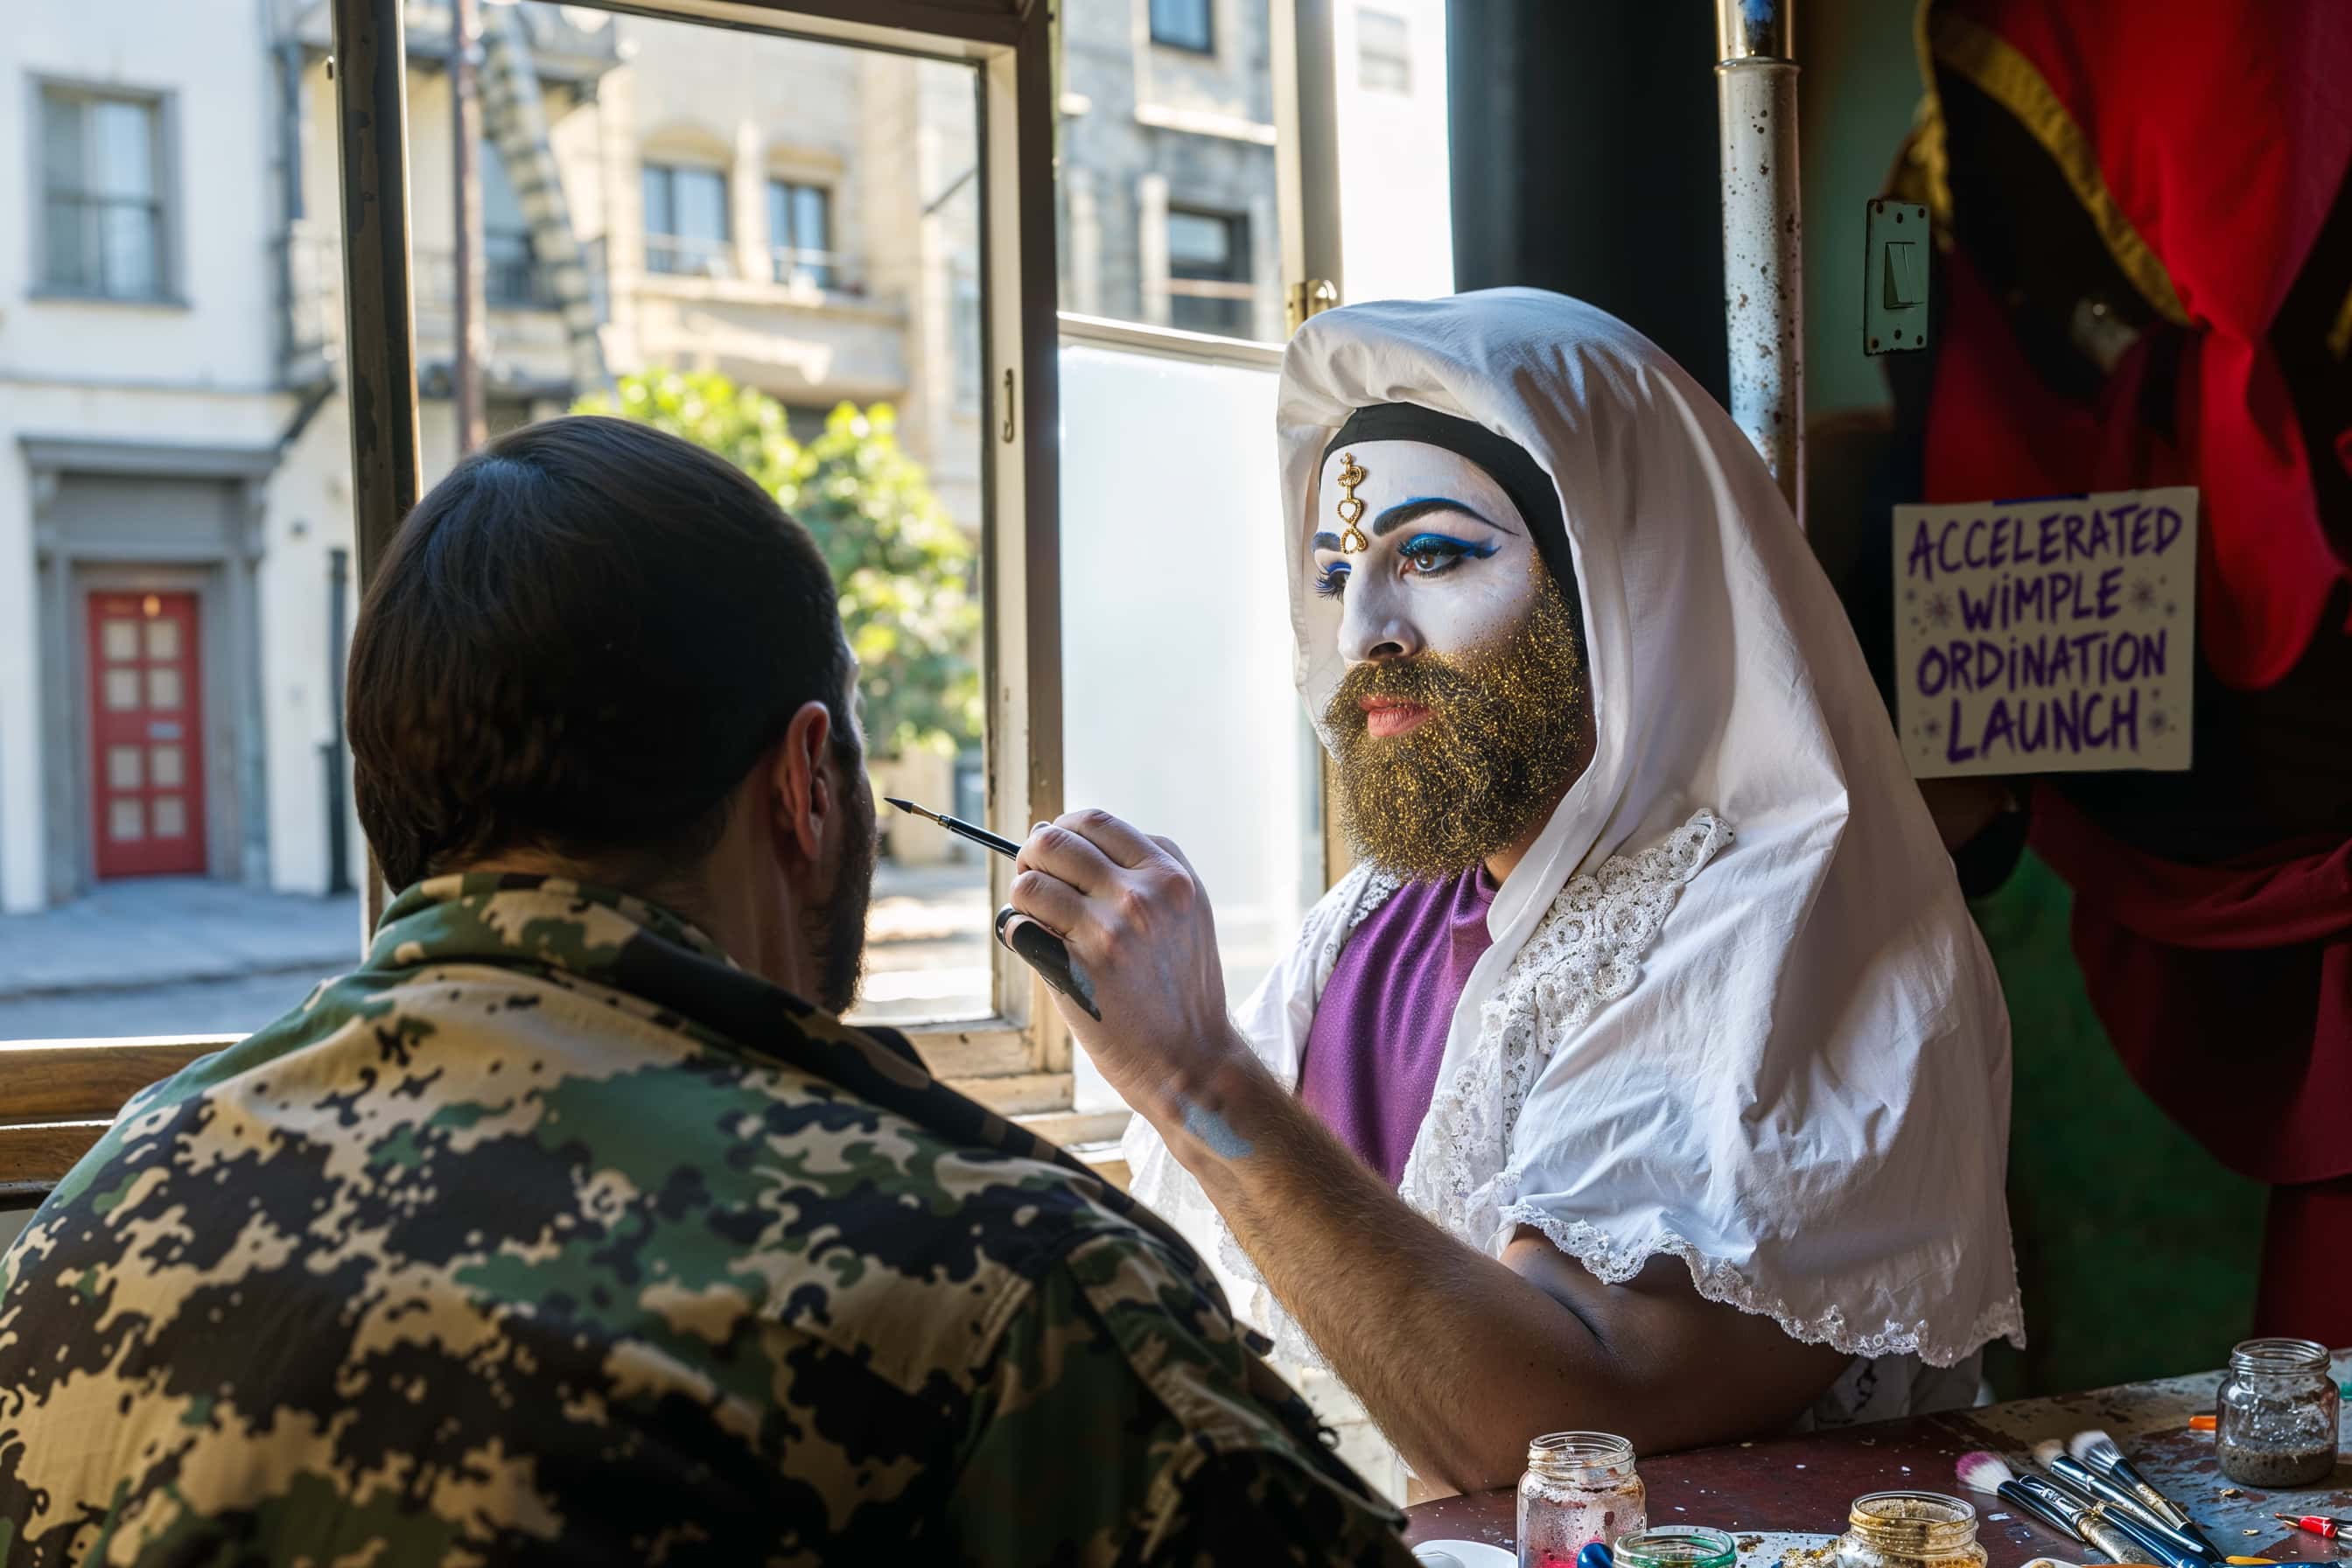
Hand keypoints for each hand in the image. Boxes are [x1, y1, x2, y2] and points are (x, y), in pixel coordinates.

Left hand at [1008, 810, 1246, 1114]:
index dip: (1064, 828)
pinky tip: (1035, 946)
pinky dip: (1017, 933)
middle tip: (1034, 877)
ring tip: (1038, 918)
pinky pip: (1020, 928)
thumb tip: (1068, 831)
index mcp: (1169, 877)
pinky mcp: (1078, 970)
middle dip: (1032, 855)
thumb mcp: (1189, 910)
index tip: (1056, 850)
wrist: (1191, 1057)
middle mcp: (1140, 897)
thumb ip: (1147, 866)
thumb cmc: (1183, 984)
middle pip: (1053, 841)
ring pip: (1030, 883)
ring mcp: (1108, 933)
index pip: (1096, 822)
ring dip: (1023, 898)